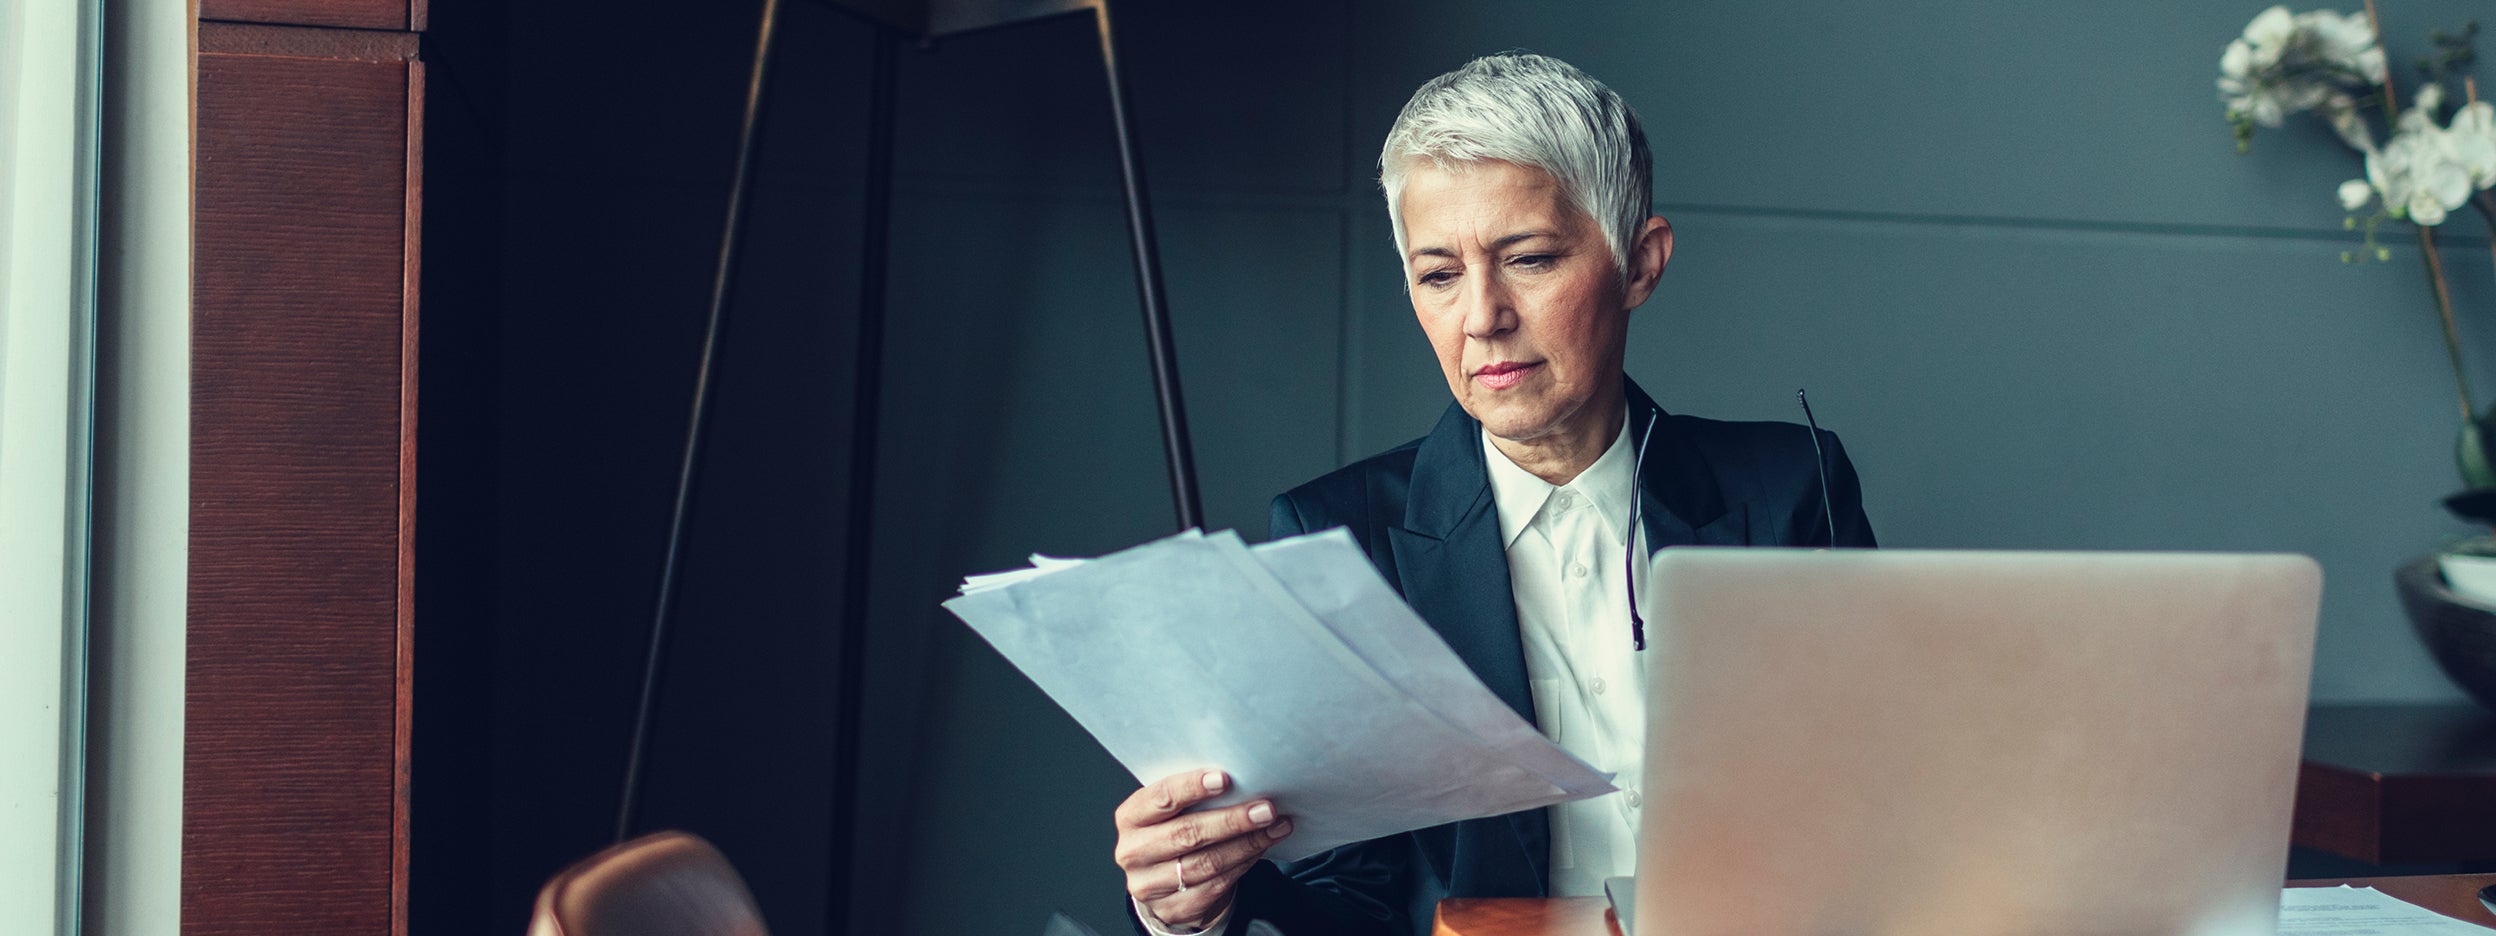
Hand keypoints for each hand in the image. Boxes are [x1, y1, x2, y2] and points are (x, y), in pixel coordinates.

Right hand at [1113, 769, 1292, 931]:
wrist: (1163, 881)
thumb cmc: (1172, 831)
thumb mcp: (1171, 810)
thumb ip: (1193, 796)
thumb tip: (1242, 778)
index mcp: (1131, 818)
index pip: (1161, 798)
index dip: (1192, 787)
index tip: (1226, 779)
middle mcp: (1133, 852)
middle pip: (1187, 833)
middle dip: (1232, 820)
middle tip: (1266, 809)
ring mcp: (1150, 885)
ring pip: (1206, 863)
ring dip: (1247, 844)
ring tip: (1275, 827)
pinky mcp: (1173, 908)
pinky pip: (1216, 885)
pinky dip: (1244, 864)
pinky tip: (1261, 848)